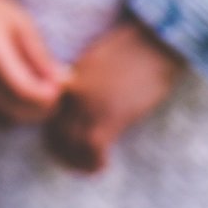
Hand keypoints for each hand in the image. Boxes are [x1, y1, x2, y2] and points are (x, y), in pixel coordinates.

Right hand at [0, 0, 66, 127]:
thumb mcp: (23, 25)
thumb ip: (40, 55)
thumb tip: (63, 81)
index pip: (25, 92)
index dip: (47, 97)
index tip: (61, 88)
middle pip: (13, 113)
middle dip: (38, 112)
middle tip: (54, 98)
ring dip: (22, 116)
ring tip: (36, 97)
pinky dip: (5, 112)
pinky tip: (16, 95)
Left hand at [45, 16, 180, 172]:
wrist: (158, 40)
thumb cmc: (135, 49)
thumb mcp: (97, 61)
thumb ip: (83, 81)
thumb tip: (82, 105)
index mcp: (69, 79)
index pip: (48, 115)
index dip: (54, 134)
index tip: (63, 145)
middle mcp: (74, 93)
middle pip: (56, 132)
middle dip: (63, 151)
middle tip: (74, 163)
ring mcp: (90, 105)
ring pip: (71, 145)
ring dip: (78, 161)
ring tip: (88, 167)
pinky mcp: (110, 116)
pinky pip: (92, 148)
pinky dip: (94, 162)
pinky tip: (101, 167)